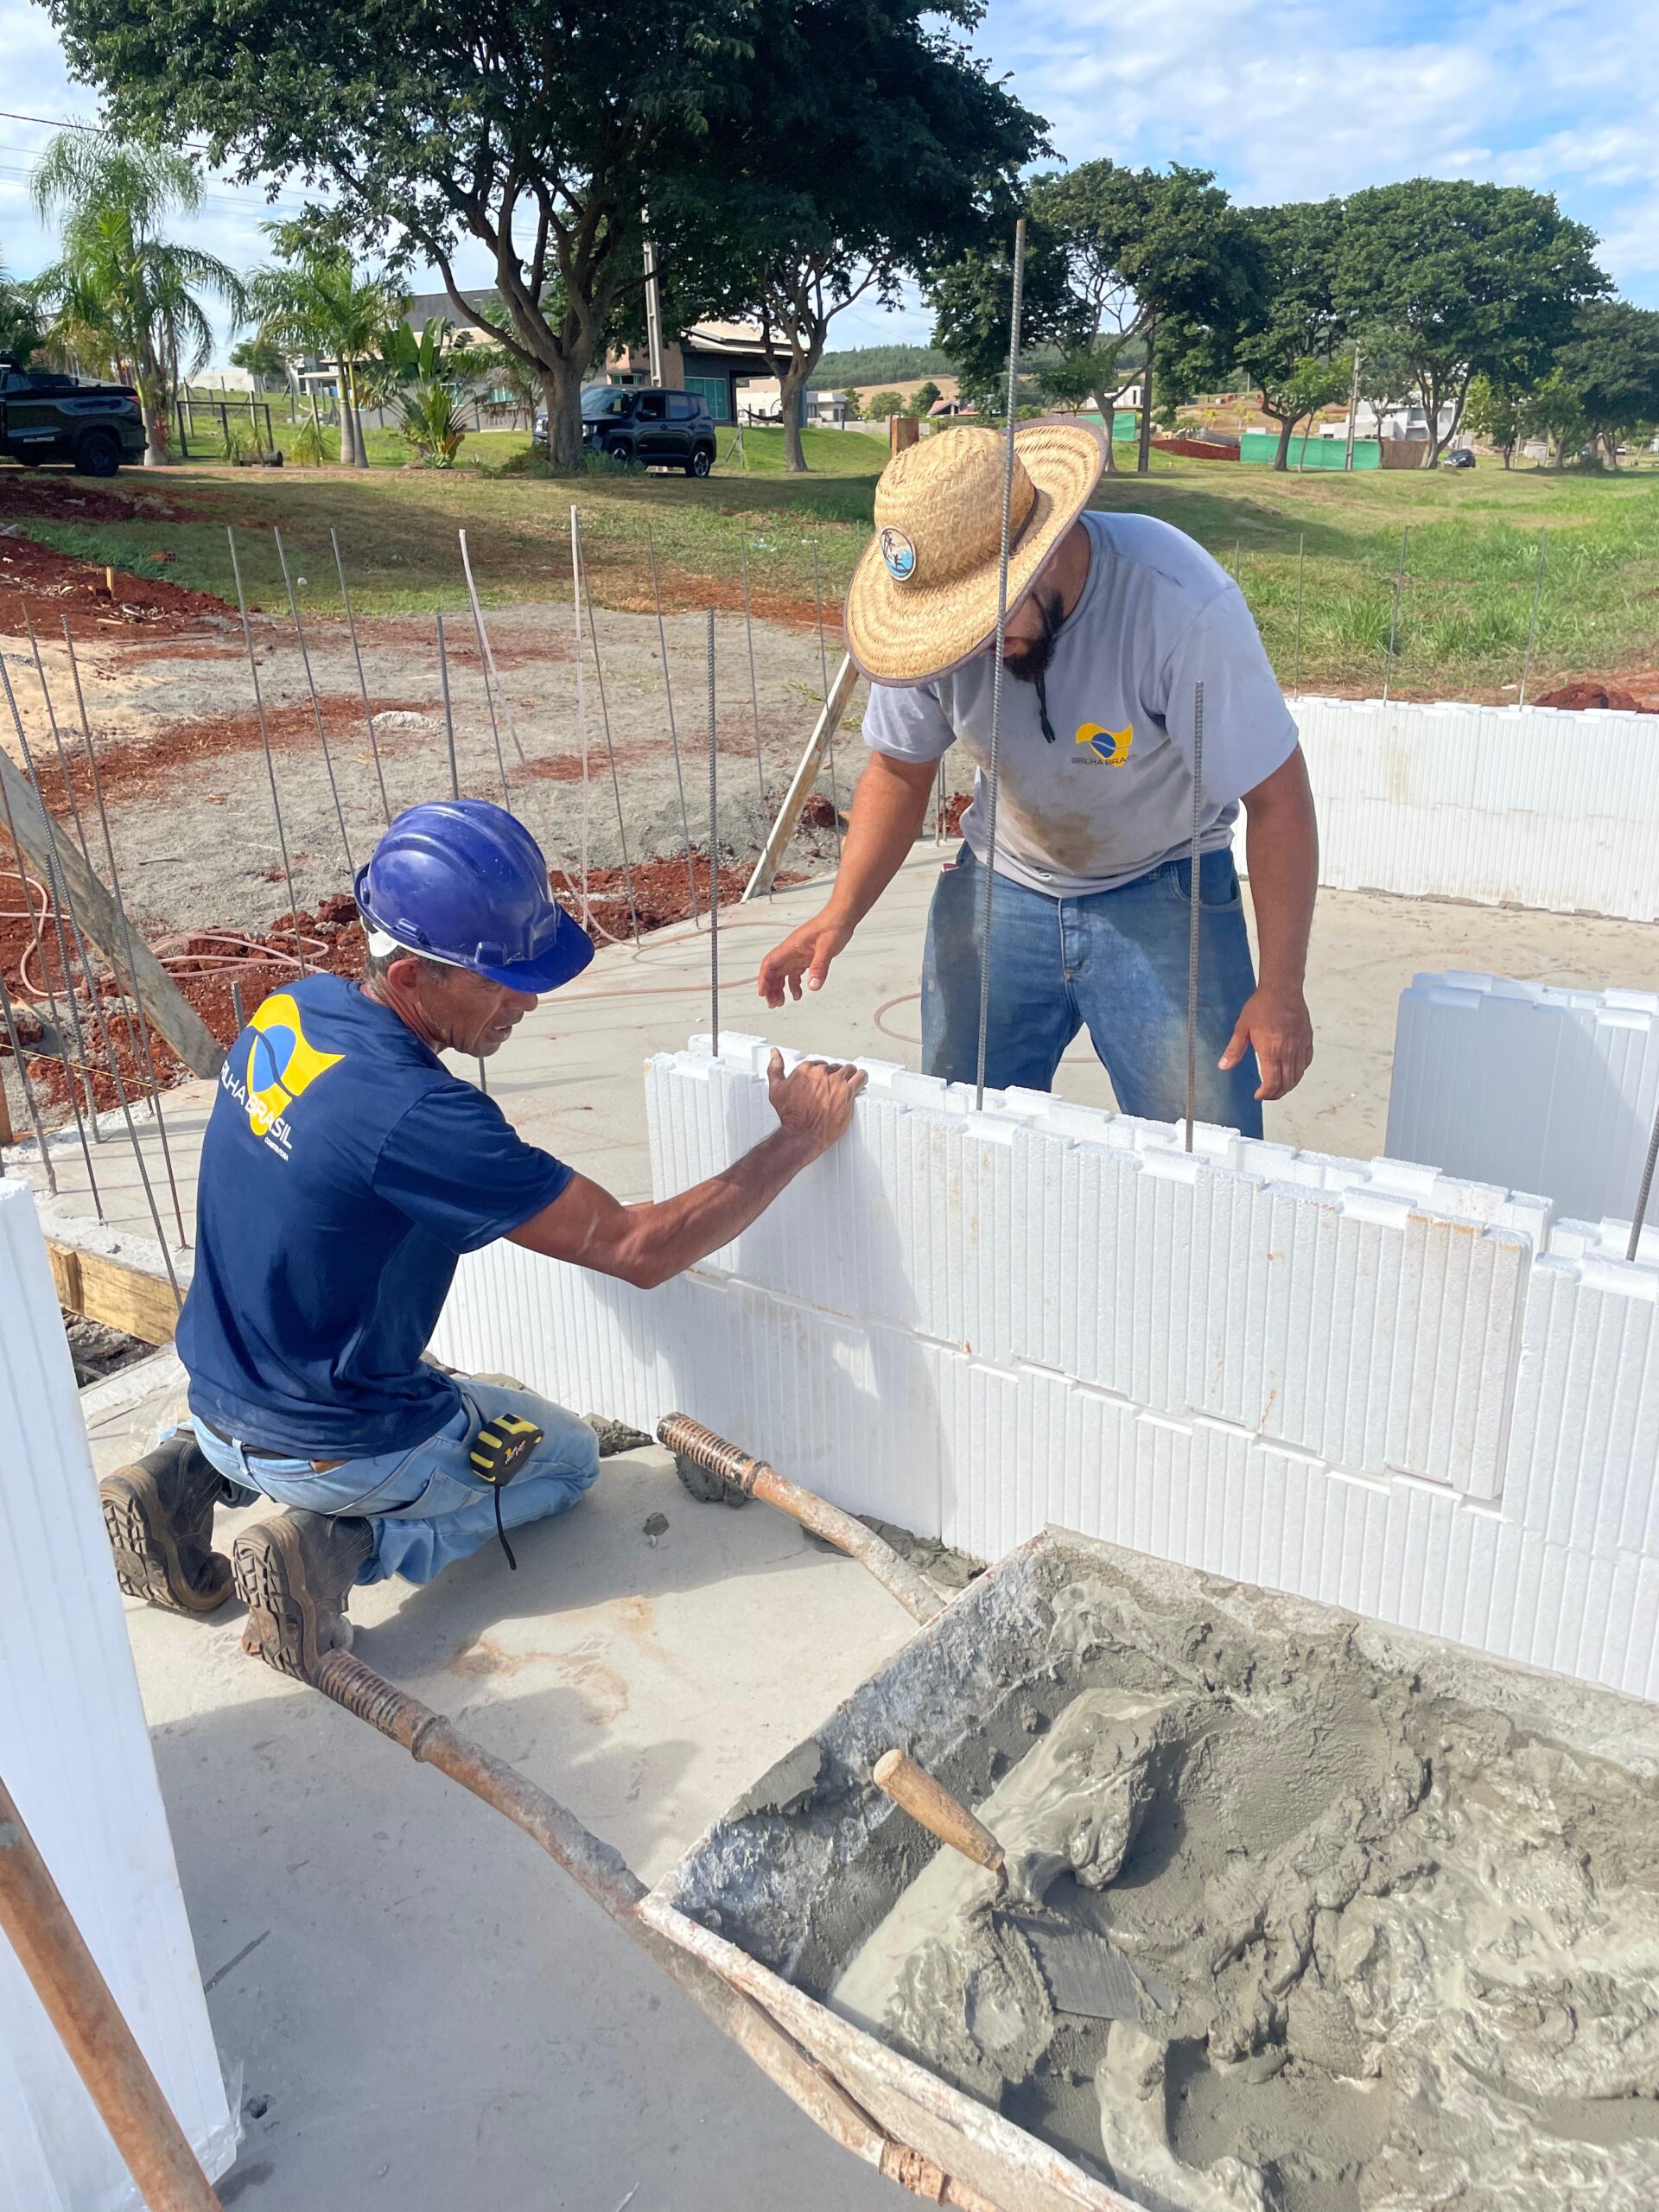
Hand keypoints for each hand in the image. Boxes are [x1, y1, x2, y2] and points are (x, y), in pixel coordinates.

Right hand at [757, 912, 851, 1008]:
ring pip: (783, 973)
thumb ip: (819, 967)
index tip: (762, 993)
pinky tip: (798, 993)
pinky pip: (796, 973)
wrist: (842, 917)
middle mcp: (792, 951)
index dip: (764, 978)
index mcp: (791, 947)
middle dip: (771, 988)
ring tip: (781, 1002)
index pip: (770, 963)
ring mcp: (799, 954)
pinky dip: (794, 984)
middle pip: (774, 971)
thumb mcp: (827, 947)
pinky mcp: (808, 957)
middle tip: (773, 1004)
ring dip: (780, 988)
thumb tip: (813, 986)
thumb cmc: (833, 925)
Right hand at [767, 1049, 866, 1154]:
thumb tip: (774, 1053)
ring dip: (850, 1075)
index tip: (823, 1082)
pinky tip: (861, 1080)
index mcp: (805, 1069)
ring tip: (851, 1080)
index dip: (822, 1074)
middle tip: (835, 1087)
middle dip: (835, 1076)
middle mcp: (821, 1073)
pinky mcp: (847, 1092)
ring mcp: (836, 1082)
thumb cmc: (789, 1115)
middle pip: (834, 1067)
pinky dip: (862, 1077)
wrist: (802, 1133)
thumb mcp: (776, 1088)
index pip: (819, 1064)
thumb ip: (774, 1068)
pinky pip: (860, 1077)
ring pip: (849, 1070)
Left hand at [1220, 984, 1312, 1101]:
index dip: (1266, 1093)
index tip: (1258, 1095)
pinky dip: (1300, 1071)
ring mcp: (1299, 1046)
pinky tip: (1292, 1071)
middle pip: (1287, 1083)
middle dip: (1276, 1093)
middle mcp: (1288, 1052)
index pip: (1272, 1082)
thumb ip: (1234, 1049)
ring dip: (1289, 1085)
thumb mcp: (1242, 1028)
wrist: (1282, 989)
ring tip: (1278, 1087)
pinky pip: (1306, 1062)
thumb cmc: (1261, 1006)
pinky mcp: (1307, 1039)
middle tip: (1267, 1094)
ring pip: (1298, 1075)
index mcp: (1271, 1051)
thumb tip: (1224, 1066)